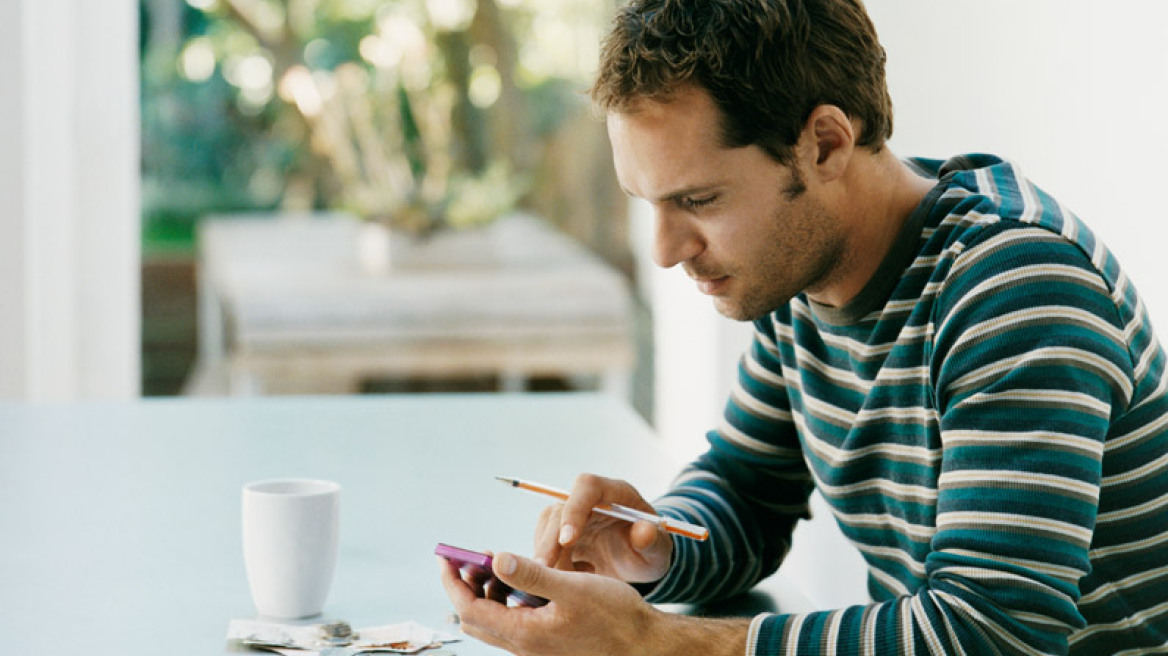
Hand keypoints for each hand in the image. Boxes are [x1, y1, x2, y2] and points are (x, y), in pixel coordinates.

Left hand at [439, 552, 747, 655]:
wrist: (646, 647)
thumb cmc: (616, 617)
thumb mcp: (573, 588)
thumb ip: (532, 574)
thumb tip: (496, 558)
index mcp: (524, 633)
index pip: (469, 608)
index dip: (453, 581)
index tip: (445, 557)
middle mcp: (525, 646)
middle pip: (476, 619)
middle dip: (465, 587)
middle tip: (465, 559)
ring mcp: (536, 648)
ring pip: (495, 623)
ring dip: (487, 594)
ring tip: (496, 565)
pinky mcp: (549, 645)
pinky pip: (514, 625)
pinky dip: (507, 602)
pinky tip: (525, 582)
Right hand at [533, 474, 672, 582]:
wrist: (641, 561)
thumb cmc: (652, 549)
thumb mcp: (659, 549)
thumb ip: (653, 541)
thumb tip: (644, 532)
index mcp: (616, 492)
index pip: (588, 487)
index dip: (574, 510)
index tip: (568, 540)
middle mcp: (590, 499)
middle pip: (560, 509)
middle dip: (550, 540)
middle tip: (545, 570)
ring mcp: (574, 516)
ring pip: (547, 527)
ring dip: (547, 555)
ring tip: (562, 583)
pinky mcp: (562, 533)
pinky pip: (545, 545)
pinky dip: (550, 565)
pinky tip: (568, 582)